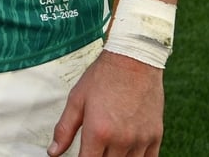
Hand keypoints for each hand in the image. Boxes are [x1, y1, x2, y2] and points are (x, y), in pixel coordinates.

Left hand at [49, 50, 163, 156]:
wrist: (134, 60)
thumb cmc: (103, 77)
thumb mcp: (76, 100)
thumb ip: (64, 129)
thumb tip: (53, 152)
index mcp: (98, 132)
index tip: (80, 156)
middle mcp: (121, 140)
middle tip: (94, 149)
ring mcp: (141, 139)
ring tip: (109, 149)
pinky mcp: (155, 136)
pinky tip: (127, 153)